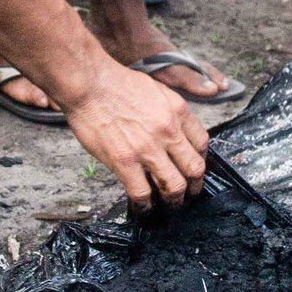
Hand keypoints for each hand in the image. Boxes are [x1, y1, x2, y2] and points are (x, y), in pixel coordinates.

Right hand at [60, 61, 207, 208]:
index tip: (194, 167)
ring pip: (174, 186)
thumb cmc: (116, 83)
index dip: (200, 159)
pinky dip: (145, 205)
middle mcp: (168, 131)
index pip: (202, 143)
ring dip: (174, 200)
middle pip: (195, 168)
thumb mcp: (156, 89)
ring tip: (170, 205)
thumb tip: (174, 131)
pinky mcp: (124, 161)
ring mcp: (147, 148)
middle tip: (189, 193)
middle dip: (195, 186)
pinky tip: (143, 208)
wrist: (89, 84)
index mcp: (178, 111)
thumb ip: (170, 112)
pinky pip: (142, 192)